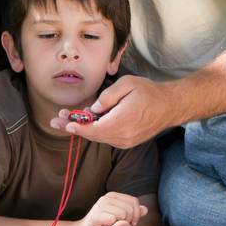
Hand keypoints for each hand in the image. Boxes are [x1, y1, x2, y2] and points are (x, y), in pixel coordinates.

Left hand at [50, 75, 178, 148]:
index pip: (94, 129)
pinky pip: (107, 137)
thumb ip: (107, 96)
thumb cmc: (149, 92)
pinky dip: (95, 131)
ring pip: (99, 137)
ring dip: (83, 129)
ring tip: (68, 119)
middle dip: (73, 128)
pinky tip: (87, 122)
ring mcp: (126, 141)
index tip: (64, 123)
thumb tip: (93, 109)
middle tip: (55, 121)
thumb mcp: (127, 84)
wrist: (169, 106)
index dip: (77, 127)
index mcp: (122, 122)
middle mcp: (123, 136)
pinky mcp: (128, 142)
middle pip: (93, 135)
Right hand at [70, 191, 146, 225]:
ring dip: (120, 225)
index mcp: (113, 196)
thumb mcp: (119, 219)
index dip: (136, 213)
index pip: (134, 201)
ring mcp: (100, 206)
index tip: (131, 223)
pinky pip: (113, 220)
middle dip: (129, 220)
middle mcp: (106, 198)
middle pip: (130, 208)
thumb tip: (145, 209)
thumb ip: (132, 213)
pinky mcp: (96, 215)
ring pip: (123, 214)